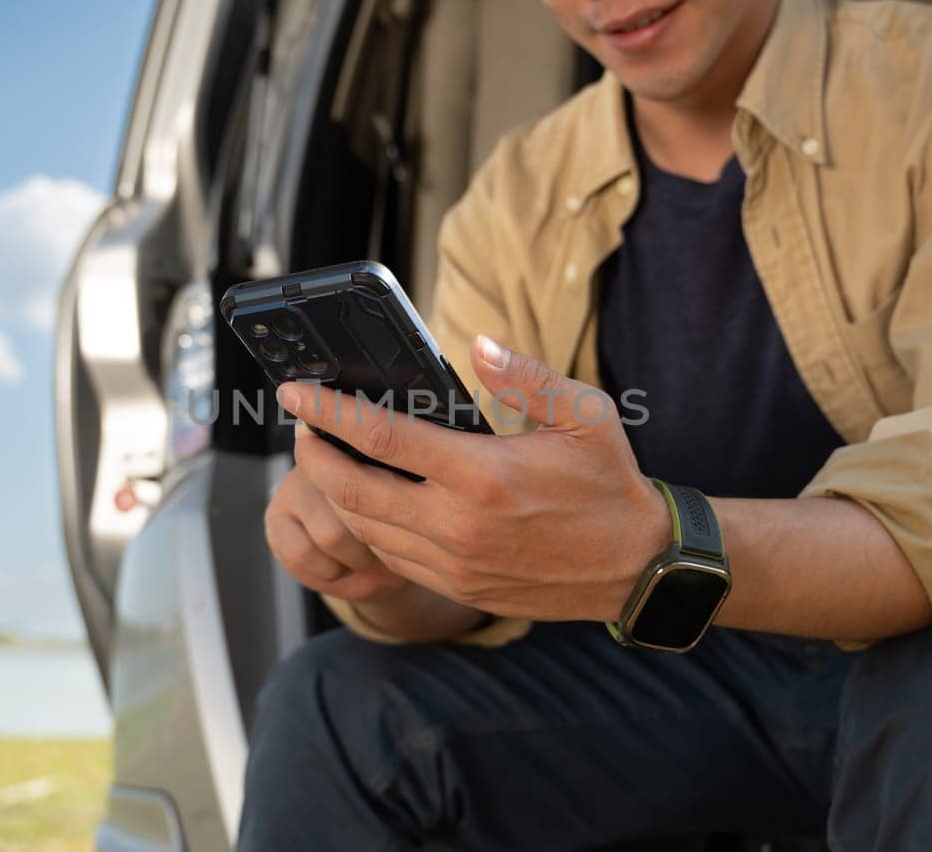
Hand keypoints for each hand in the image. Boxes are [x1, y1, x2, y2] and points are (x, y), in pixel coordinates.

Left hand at [278, 334, 672, 622]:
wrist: (636, 566)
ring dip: (334, 491)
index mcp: (483, 476)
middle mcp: (458, 525)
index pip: (380, 438)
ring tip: (325, 457)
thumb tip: (478, 346)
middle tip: (301, 426)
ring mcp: (453, 563)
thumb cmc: (609, 483)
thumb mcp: (585, 414)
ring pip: (364, 527)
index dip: (328, 412)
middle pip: (352, 489)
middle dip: (313, 455)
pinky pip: (390, 555)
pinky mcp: (456, 586)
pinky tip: (366, 498)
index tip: (295, 391)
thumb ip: (527, 376)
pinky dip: (366, 524)